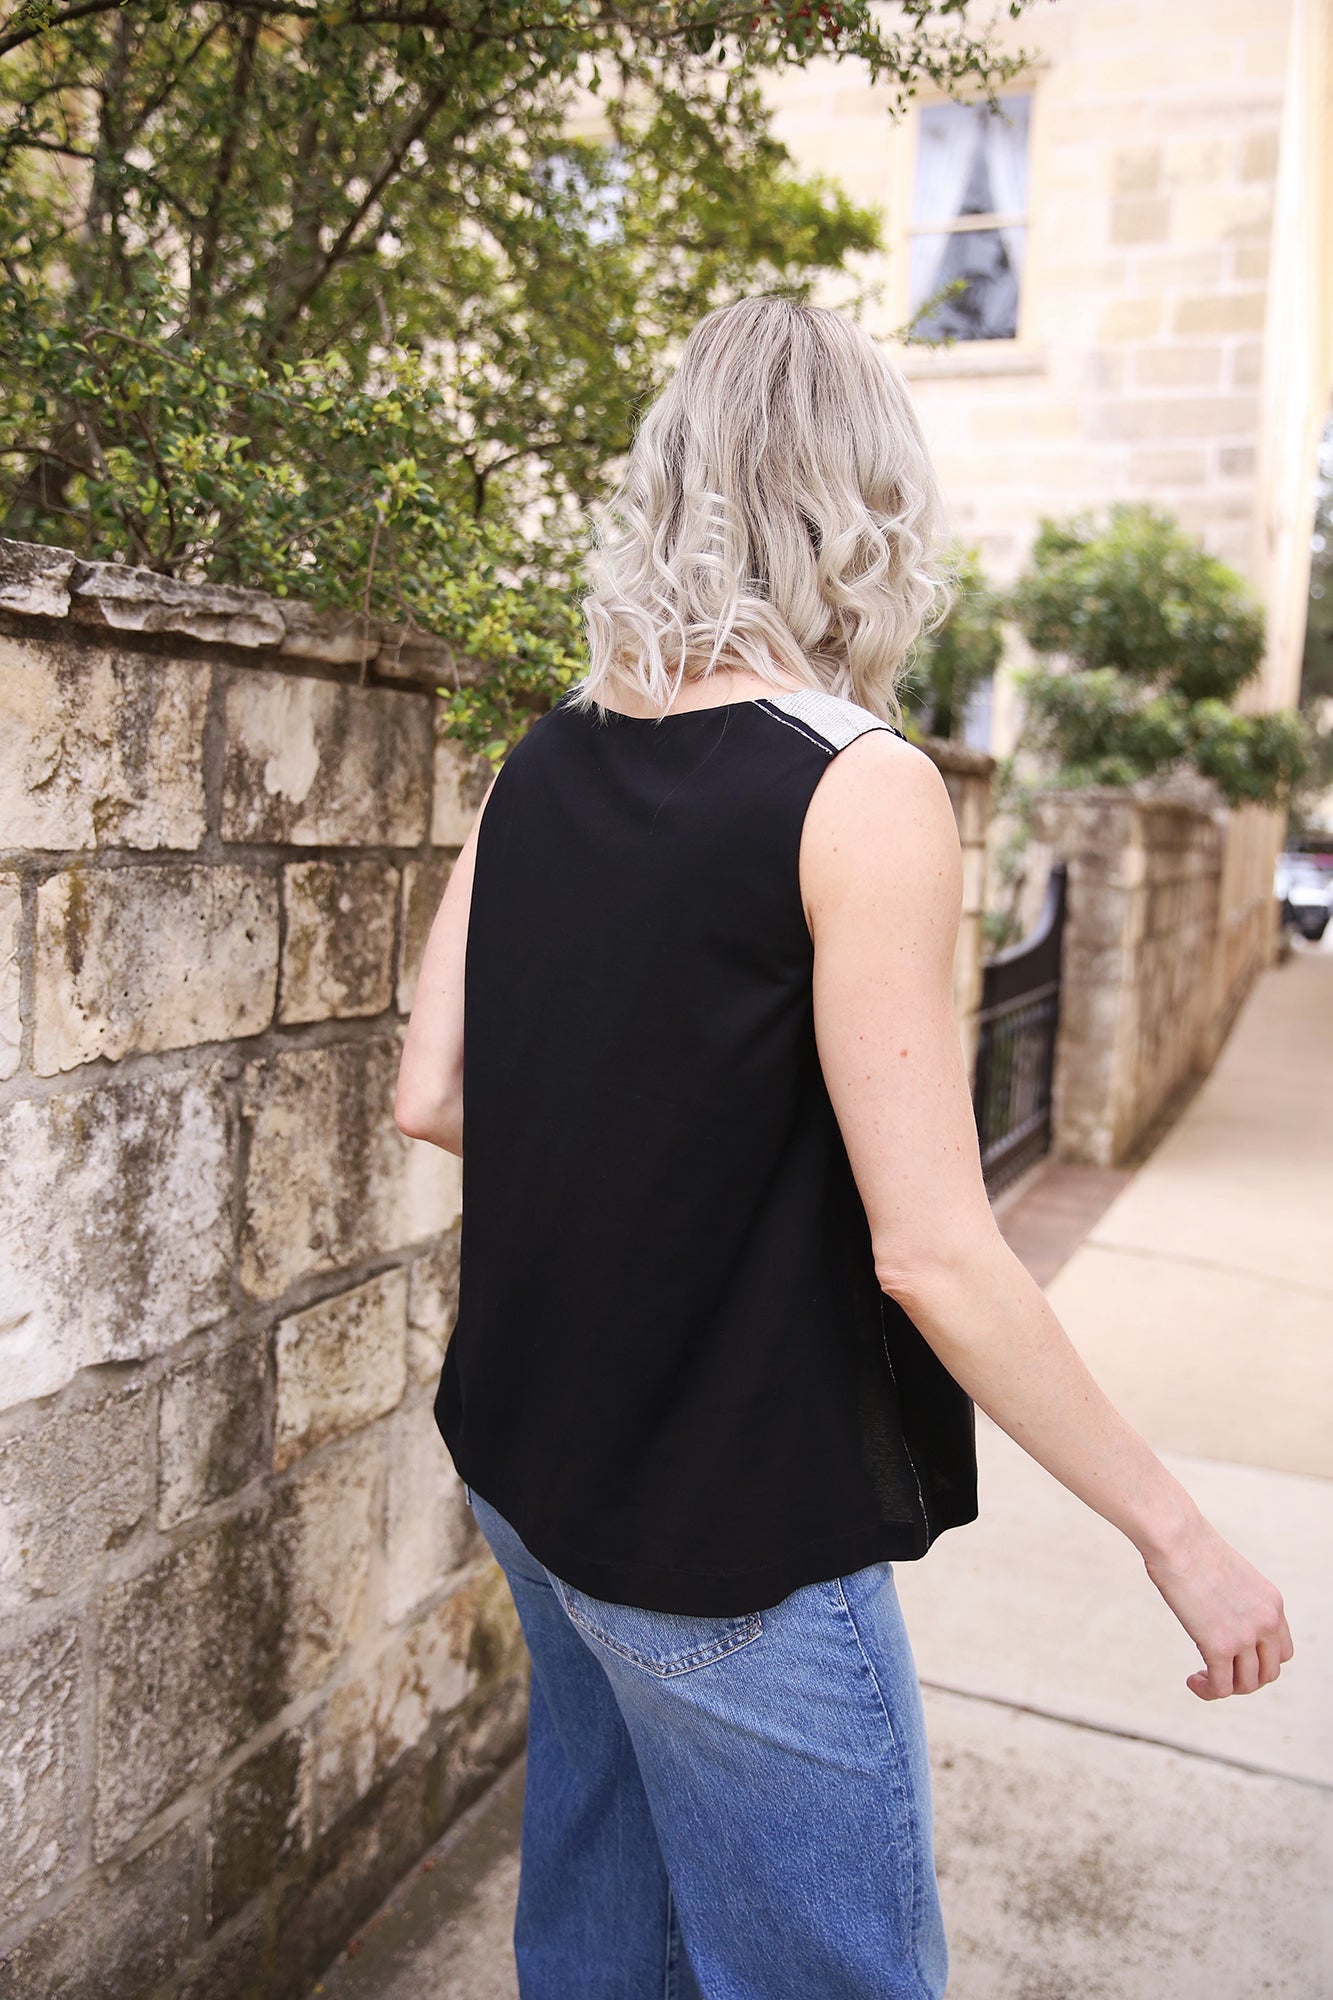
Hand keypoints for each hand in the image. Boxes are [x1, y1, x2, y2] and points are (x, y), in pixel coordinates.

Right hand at [1144, 1515, 1293, 1699]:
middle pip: (1269, 1673)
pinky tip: (1192, 1681)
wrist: (1177, 1538)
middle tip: (1217, 1670)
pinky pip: (1221, 1687)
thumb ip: (1235, 1600)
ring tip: (1201, 1678)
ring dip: (1224, 1687)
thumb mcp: (1229, 1575)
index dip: (1258, 1661)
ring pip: (1247, 1685)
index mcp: (1272, 1603)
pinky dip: (1207, 1691)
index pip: (1281, 1650)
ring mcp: (1246, 1636)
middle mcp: (1267, 1622)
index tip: (1232, 1657)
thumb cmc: (1191, 1548)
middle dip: (1244, 1678)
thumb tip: (1218, 1616)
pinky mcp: (1220, 1647)